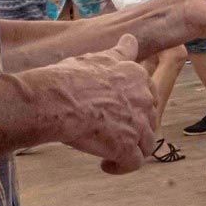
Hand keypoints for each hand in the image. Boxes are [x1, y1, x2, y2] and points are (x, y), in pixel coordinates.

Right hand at [40, 34, 156, 173]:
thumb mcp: (98, 57)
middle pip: (149, 120)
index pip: (148, 95)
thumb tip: (131, 39)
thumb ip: (119, 52)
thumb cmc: (69, 77)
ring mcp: (138, 125)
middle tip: (111, 132)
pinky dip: (121, 167)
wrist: (56, 100)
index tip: (118, 112)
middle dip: (134, 128)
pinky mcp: (127, 147)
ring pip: (146, 144)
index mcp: (137, 76)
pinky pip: (134, 163)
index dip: (134, 107)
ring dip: (130, 149)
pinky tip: (106, 165)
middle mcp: (144, 99)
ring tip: (110, 151)